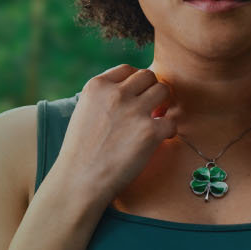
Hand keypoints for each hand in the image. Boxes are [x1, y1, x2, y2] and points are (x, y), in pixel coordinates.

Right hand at [51, 65, 176, 198]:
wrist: (79, 179)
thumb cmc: (80, 151)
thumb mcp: (84, 111)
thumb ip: (104, 97)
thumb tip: (130, 92)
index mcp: (97, 86)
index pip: (127, 69)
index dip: (135, 83)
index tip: (135, 96)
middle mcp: (116, 93)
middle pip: (148, 76)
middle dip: (150, 91)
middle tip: (148, 108)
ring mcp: (134, 111)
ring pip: (163, 91)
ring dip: (162, 104)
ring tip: (154, 120)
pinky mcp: (150, 132)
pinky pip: (171, 122)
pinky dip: (168, 131)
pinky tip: (158, 139)